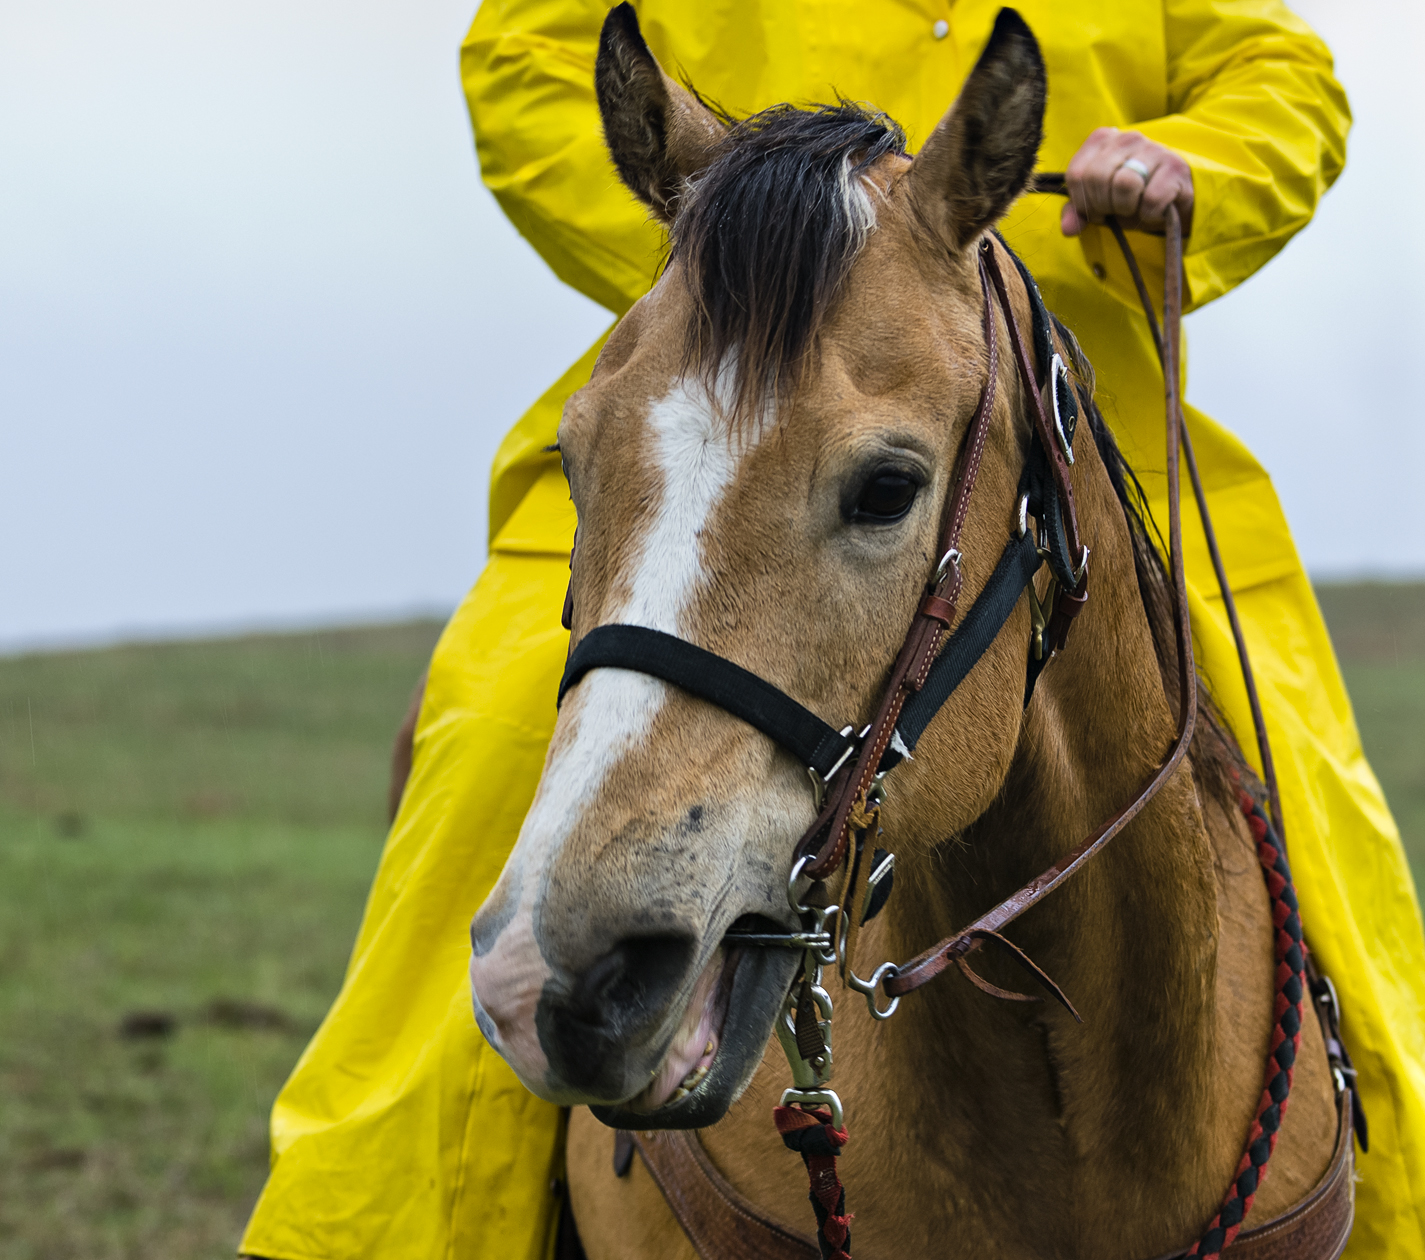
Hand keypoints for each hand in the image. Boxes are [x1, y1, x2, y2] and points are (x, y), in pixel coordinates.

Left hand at [1060, 128, 1193, 237]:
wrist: (1174, 199)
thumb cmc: (1129, 199)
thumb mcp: (1098, 204)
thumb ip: (1077, 212)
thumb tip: (1068, 228)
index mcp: (1102, 140)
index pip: (1076, 174)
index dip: (1082, 201)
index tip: (1096, 209)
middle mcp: (1128, 138)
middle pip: (1098, 178)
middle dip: (1102, 205)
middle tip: (1115, 210)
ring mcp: (1154, 149)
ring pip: (1124, 184)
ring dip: (1126, 208)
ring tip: (1134, 208)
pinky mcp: (1175, 167)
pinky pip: (1151, 199)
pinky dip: (1149, 214)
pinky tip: (1154, 211)